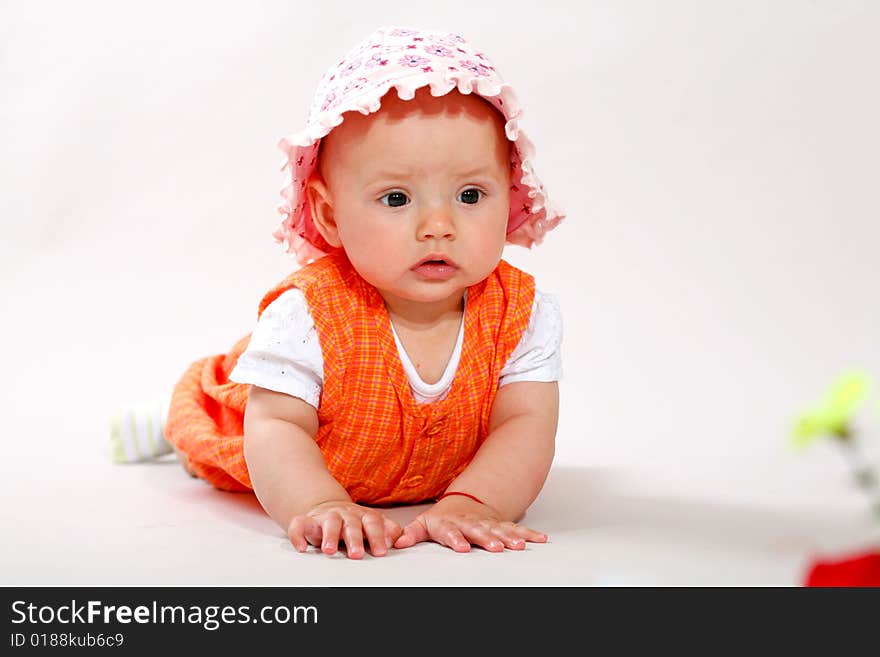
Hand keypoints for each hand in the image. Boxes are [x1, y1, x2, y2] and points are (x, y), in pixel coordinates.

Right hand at [287, 501, 402, 558]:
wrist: (327, 507)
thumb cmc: (354, 522)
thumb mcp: (372, 523)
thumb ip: (386, 529)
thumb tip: (400, 538)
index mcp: (364, 515)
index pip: (373, 522)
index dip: (378, 535)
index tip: (382, 550)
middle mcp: (346, 514)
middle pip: (352, 524)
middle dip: (354, 539)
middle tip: (357, 554)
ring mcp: (327, 516)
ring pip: (329, 523)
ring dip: (329, 536)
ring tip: (329, 550)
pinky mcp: (308, 521)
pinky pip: (300, 525)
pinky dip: (298, 535)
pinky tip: (301, 547)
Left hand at [393, 495, 547, 552]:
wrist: (465, 502)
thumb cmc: (444, 517)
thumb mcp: (425, 523)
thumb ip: (412, 533)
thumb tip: (396, 542)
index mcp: (450, 524)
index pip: (452, 532)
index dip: (456, 539)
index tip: (462, 547)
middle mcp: (471, 523)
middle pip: (480, 532)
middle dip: (488, 539)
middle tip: (496, 548)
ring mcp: (488, 524)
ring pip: (501, 530)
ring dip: (511, 538)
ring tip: (519, 546)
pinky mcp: (502, 525)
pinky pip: (517, 529)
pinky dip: (529, 534)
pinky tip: (540, 539)